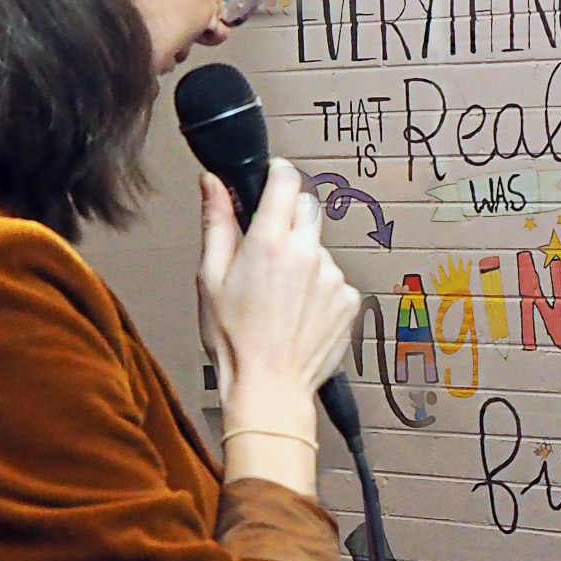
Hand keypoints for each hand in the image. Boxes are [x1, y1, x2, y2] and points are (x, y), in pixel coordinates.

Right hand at [198, 158, 360, 417]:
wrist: (270, 386)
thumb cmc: (235, 340)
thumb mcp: (211, 277)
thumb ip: (217, 223)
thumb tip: (214, 184)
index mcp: (269, 242)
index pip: (286, 180)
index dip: (278, 174)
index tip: (272, 178)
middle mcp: (307, 254)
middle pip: (307, 209)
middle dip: (289, 217)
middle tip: (269, 248)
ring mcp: (333, 277)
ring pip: (321, 248)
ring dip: (304, 259)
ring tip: (281, 295)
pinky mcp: (350, 300)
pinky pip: (335, 279)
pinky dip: (320, 288)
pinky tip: (300, 312)